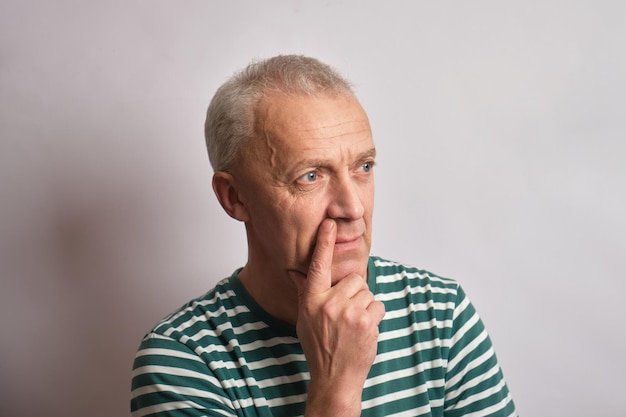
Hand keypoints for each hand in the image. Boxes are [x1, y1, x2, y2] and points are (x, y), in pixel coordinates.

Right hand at [289, 219, 385, 416]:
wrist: (334, 377)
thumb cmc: (319, 347)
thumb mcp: (305, 319)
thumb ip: (305, 292)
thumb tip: (296, 271)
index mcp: (311, 299)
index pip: (318, 265)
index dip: (325, 242)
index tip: (330, 223)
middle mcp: (328, 303)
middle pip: (354, 279)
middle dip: (355, 293)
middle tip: (346, 313)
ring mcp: (348, 312)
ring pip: (367, 291)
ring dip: (365, 305)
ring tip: (354, 324)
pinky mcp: (366, 321)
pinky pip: (378, 304)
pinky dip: (375, 316)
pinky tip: (364, 330)